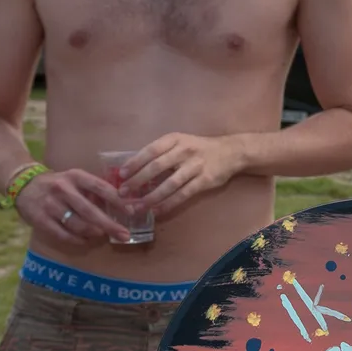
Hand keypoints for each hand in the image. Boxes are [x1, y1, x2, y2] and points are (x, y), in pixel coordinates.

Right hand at [15, 168, 130, 246]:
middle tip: (124, 235)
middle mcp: (63, 190)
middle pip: (90, 211)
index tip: (132, 211)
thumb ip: (93, 190)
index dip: (117, 200)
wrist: (23, 184)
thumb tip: (122, 204)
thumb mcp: (75, 178)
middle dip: (110, 225)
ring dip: (94, 232)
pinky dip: (78, 240)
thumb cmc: (57, 184)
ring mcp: (51, 205)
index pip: (101, 188)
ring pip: (78, 225)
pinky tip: (86, 240)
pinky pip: (63, 234)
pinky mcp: (40, 219)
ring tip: (103, 234)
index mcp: (75, 176)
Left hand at [116, 133, 241, 217]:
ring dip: (151, 197)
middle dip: (138, 181)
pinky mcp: (204, 180)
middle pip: (157, 167)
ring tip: (137, 207)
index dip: (134, 163)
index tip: (121, 174)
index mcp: (175, 139)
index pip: (150, 151)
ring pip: (169, 184)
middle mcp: (184, 151)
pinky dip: (169, 203)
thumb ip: (162, 153)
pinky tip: (157, 211)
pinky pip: (183, 194)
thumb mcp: (180, 142)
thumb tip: (135, 169)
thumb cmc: (199, 148)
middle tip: (123, 193)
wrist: (231, 152)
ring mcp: (195, 166)